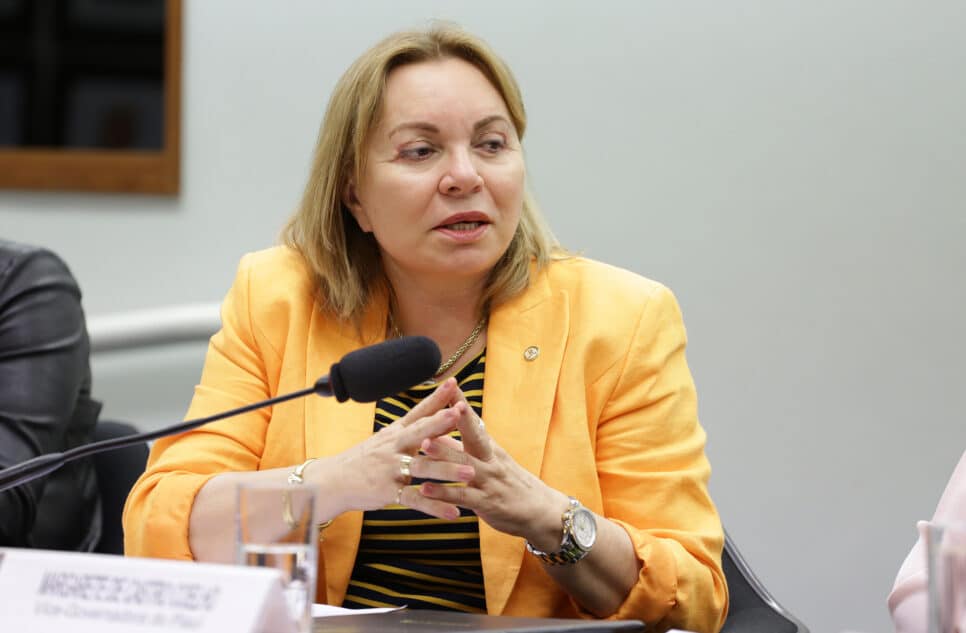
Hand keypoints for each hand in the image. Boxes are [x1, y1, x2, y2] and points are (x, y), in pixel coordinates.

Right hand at [329, 378, 472, 517]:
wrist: (332, 481)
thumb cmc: (365, 459)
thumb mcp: (388, 439)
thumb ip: (414, 429)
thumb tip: (443, 414)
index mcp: (397, 432)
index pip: (419, 411)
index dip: (436, 397)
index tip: (454, 383)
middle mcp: (394, 446)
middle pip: (420, 431)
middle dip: (440, 421)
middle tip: (460, 412)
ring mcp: (390, 468)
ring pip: (422, 467)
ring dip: (447, 470)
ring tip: (470, 473)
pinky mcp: (388, 491)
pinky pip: (415, 500)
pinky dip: (434, 507)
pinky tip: (453, 513)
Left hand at [413, 387, 569, 543]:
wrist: (542, 511)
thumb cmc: (512, 483)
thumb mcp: (493, 462)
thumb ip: (468, 448)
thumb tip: (443, 432)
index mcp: (490, 448)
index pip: (476, 421)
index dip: (463, 403)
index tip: (450, 385)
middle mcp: (491, 459)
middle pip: (475, 436)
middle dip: (458, 420)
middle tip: (440, 407)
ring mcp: (489, 481)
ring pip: (465, 464)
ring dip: (444, 454)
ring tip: (423, 445)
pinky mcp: (487, 503)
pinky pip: (463, 497)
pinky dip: (443, 493)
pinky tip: (425, 490)